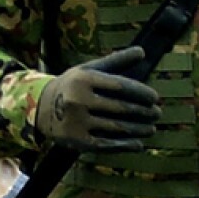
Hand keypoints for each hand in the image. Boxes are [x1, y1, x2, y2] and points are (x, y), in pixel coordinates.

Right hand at [35, 46, 157, 152]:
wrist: (41, 107)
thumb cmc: (74, 85)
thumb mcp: (90, 69)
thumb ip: (116, 61)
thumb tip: (142, 51)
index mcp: (84, 79)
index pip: (120, 86)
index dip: (141, 93)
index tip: (155, 98)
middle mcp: (78, 99)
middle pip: (120, 108)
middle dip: (144, 112)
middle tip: (157, 114)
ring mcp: (77, 122)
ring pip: (116, 128)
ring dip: (138, 130)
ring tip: (151, 128)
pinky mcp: (76, 141)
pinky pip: (106, 144)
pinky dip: (125, 145)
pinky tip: (138, 144)